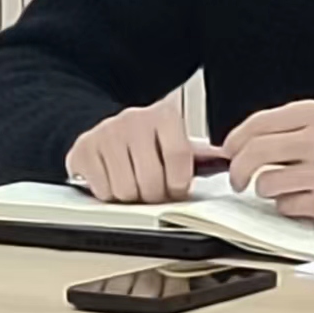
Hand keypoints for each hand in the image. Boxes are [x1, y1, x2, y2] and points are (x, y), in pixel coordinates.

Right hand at [65, 97, 225, 203]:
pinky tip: (113, 181)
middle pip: (151, 180)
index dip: (180, 184)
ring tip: (134, 184)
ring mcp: (107, 133)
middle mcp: (134, 119)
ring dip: (131, 197)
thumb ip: (199, 154)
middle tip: (153, 191)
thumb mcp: (174, 141)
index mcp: (164, 115)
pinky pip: (101, 191)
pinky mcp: (84, 149)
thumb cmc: (146, 141)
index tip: (177, 189)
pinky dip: (108, 195)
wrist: (106, 128)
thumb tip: (229, 162)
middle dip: (155, 195)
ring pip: (125, 190)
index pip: (179, 158)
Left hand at [221, 99, 313, 218]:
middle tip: (237, 178)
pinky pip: (285, 206)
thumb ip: (293, 126)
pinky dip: (288, 205)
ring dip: (266, 188)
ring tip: (284, 186)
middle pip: (255, 152)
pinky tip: (302, 197)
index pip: (260, 122)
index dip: (236, 138)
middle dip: (238, 168)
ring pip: (265, 182)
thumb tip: (250, 142)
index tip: (229, 149)